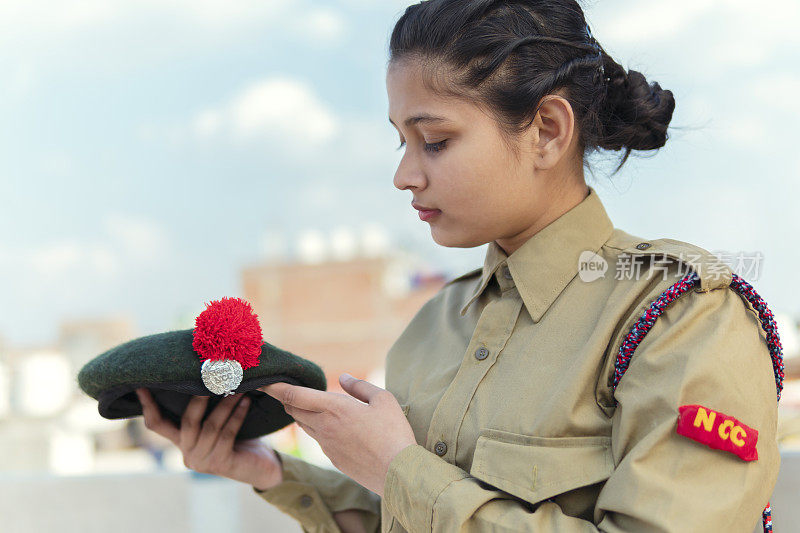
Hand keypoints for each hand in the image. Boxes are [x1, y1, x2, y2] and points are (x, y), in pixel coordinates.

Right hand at [135, 388, 282, 490]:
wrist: (262, 467)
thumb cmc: (240, 439)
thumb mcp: (217, 423)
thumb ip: (205, 409)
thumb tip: (204, 374)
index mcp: (181, 441)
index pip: (156, 424)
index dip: (147, 406)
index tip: (140, 384)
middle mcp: (188, 453)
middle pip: (187, 421)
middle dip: (199, 398)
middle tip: (211, 375)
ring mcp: (203, 461)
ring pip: (211, 426)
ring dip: (227, 403)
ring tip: (240, 386)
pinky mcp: (220, 463)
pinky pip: (228, 434)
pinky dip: (238, 415)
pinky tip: (247, 402)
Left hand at [260, 373, 416, 496]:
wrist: (396, 472)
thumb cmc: (393, 433)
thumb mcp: (383, 400)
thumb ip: (360, 387)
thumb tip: (344, 377)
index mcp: (334, 408)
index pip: (294, 395)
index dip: (275, 387)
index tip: (264, 381)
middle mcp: (324, 426)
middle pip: (294, 410)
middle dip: (286, 398)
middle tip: (284, 389)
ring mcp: (326, 445)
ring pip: (304, 425)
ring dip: (301, 413)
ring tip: (306, 404)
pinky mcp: (332, 459)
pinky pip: (318, 439)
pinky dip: (317, 428)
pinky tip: (330, 427)